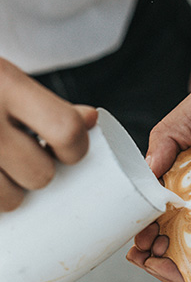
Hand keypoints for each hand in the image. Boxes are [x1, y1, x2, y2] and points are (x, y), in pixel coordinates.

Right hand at [0, 58, 96, 210]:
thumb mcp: (4, 80)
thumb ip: (45, 103)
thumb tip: (91, 119)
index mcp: (4, 83)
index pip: (66, 130)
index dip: (75, 149)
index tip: (67, 151)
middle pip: (40, 174)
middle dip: (37, 174)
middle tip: (22, 160)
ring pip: (10, 201)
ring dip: (9, 194)